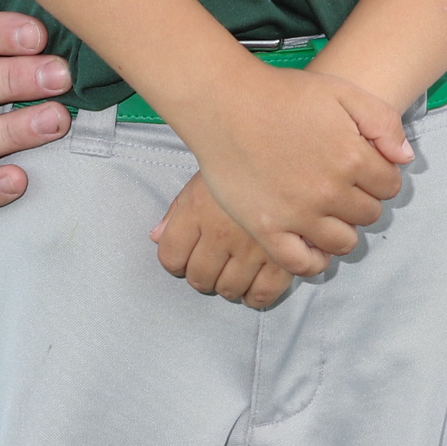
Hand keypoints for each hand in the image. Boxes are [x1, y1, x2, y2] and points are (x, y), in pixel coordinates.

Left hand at [152, 174, 295, 309]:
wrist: (289, 148)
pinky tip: (255, 286)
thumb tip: (156, 237)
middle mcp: (221, 232)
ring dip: (228, 286)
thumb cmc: (244, 163)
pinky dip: (255, 297)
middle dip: (204, 276)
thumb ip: (177, 210)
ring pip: (228, 288)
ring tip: (237, 272)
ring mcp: (252, 247)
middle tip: (216, 265)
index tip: (188, 257)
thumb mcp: (204, 178)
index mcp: (197, 209)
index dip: (176, 262)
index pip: (171, 257)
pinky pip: (262, 294)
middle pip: (199, 277)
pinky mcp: (283, 257)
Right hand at [179, 65, 409, 277]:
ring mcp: (298, 214)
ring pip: (343, 242)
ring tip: (329, 213)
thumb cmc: (285, 94)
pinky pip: (302, 264)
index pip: (390, 186)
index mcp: (354, 158)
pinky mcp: (267, 229)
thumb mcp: (343, 92)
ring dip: (343, 229)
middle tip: (343, 188)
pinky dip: (315, 261)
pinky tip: (314, 245)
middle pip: (369, 214)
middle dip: (362, 201)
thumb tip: (404, 159)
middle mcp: (330, 192)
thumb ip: (383, 122)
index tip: (364, 170)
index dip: (381, 177)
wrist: (227, 104)